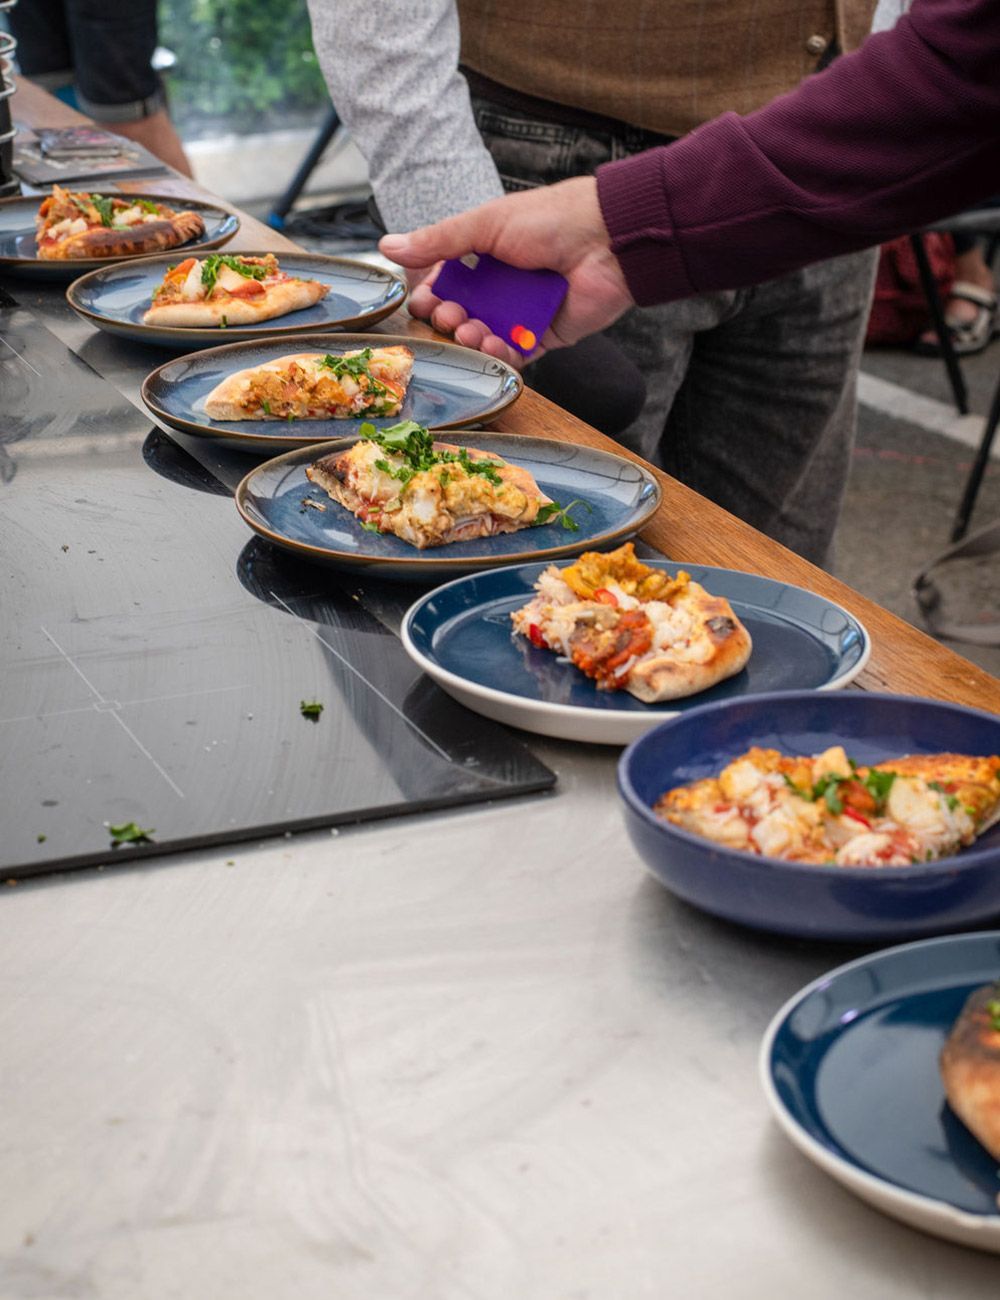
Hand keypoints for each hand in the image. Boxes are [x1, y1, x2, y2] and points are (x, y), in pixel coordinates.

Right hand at [380, 176, 633, 365]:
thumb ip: (438, 241)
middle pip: (463, 313)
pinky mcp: (545, 335)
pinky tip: (495, 347)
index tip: (424, 301)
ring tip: (471, 331)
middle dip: (450, 319)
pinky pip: (516, 354)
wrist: (608, 240)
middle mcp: (502, 285)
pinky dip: (502, 355)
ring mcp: (523, 312)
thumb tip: (387, 245)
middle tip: (450, 316)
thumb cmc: (550, 220)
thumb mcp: (485, 225)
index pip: (447, 281)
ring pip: (485, 336)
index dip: (433, 294)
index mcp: (486, 255)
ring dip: (473, 338)